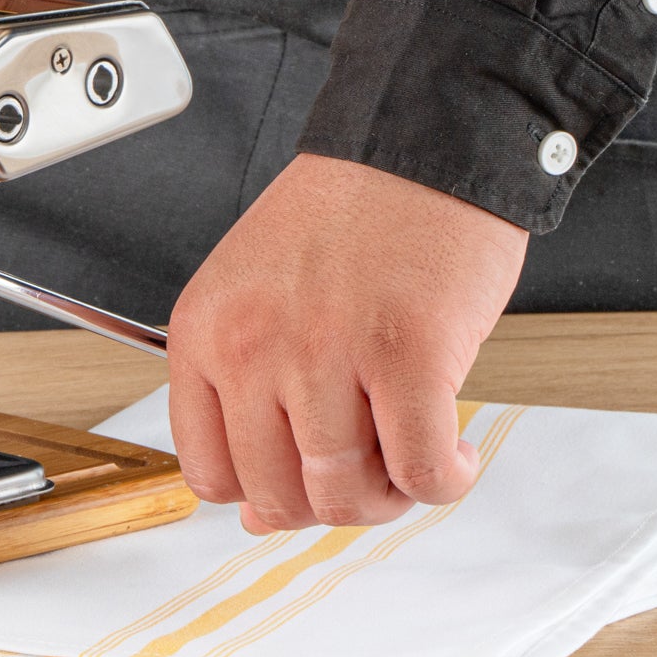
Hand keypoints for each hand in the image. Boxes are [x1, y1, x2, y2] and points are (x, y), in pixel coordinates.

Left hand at [167, 153, 528, 531]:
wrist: (416, 147)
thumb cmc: (345, 218)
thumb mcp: (254, 294)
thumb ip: (246, 392)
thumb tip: (259, 509)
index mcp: (203, 331)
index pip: (206, 469)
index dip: (258, 495)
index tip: (296, 484)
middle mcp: (252, 346)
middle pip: (276, 494)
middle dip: (328, 504)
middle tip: (366, 474)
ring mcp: (326, 354)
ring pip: (345, 495)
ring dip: (387, 498)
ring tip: (409, 458)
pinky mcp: (408, 357)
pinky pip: (421, 473)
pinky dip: (443, 482)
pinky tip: (452, 451)